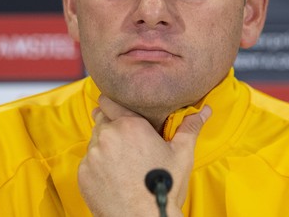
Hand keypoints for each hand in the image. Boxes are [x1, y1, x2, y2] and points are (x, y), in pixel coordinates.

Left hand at [78, 95, 211, 216]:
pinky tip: (114, 176)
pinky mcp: (83, 174)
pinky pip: (88, 161)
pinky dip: (97, 166)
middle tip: (126, 141)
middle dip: (111, 126)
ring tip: (122, 161)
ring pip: (94, 141)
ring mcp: (92, 155)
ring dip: (104, 146)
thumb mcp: (182, 155)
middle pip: (101, 120)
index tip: (118, 110)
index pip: (109, 101)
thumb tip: (205, 110)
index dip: (113, 104)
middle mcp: (107, 135)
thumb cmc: (164, 187)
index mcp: (130, 125)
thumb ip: (190, 127)